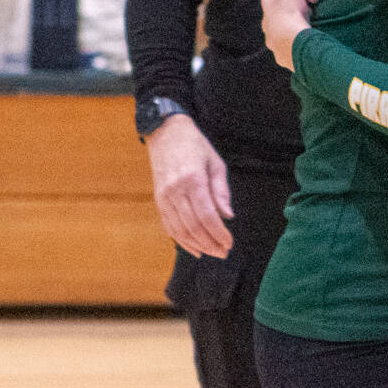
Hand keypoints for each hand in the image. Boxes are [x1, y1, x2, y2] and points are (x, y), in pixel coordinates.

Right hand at [145, 113, 234, 258]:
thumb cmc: (196, 147)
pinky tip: (194, 248)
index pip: (206, 215)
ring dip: (196, 245)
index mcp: (192, 180)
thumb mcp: (215, 163)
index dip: (218, 233)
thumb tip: (228, 216)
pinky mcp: (158, 200)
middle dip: (209, 243)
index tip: (230, 243)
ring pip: (179, 229)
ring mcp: (163, 197)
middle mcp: (175, 191)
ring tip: (212, 253)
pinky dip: (181, 240)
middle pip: (192, 226)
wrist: (166, 134)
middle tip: (224, 252)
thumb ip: (221, 191)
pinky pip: (169, 225)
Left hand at [257, 0, 312, 70]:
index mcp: (268, 3)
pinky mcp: (287, 51)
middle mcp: (268, 21)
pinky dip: (302, 29)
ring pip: (288, 19)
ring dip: (302, 10)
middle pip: (279, 1)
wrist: (297, 48)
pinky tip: (312, 29)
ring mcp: (276, 37)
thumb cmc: (291, 15)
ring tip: (315, 7)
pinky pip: (293, 37)